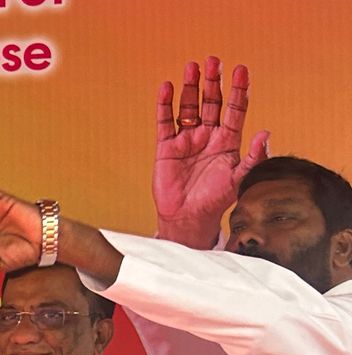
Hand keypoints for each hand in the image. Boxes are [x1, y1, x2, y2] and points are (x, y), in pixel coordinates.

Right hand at [154, 57, 268, 247]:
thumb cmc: (216, 201)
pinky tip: (167, 88)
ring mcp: (186, 139)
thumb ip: (253, 157)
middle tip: (214, 60)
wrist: (187, 218)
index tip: (241, 70)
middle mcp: (208, 135)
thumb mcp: (240, 179)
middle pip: (211, 102)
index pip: (235, 108)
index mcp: (228, 140)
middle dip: (213, 82)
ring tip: (192, 67)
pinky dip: (164, 105)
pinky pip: (164, 122)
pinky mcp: (166, 147)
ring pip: (188, 107)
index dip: (239, 90)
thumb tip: (265, 133)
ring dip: (190, 87)